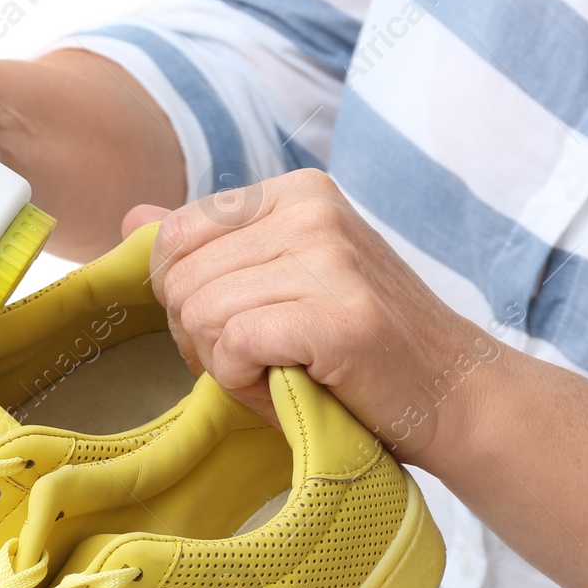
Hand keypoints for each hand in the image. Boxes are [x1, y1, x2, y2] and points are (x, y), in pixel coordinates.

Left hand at [124, 169, 496, 472]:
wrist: (455, 396)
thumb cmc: (360, 348)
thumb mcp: (283, 280)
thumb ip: (210, 248)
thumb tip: (133, 217)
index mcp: (297, 191)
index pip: (174, 235)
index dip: (185, 298)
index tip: (240, 327)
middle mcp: (313, 210)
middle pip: (180, 279)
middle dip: (200, 339)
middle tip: (260, 362)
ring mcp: (329, 259)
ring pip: (200, 314)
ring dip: (227, 366)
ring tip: (282, 373)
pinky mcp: (337, 317)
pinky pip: (233, 348)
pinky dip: (247, 385)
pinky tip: (290, 386)